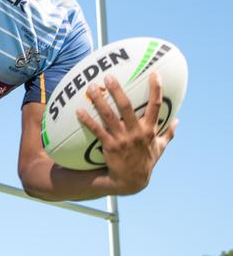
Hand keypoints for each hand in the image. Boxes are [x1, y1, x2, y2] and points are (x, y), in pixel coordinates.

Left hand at [76, 72, 176, 194]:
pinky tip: (79, 111)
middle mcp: (136, 132)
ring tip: (91, 88)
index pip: (156, 106)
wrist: (132, 181)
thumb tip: (178, 121)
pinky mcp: (110, 147)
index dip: (156, 89)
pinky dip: (88, 120)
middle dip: (117, 90)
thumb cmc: (145, 162)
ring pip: (109, 116)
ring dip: (99, 101)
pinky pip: (97, 131)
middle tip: (108, 77)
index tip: (154, 73)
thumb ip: (168, 134)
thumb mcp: (160, 149)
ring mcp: (122, 139)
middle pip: (126, 106)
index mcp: (150, 130)